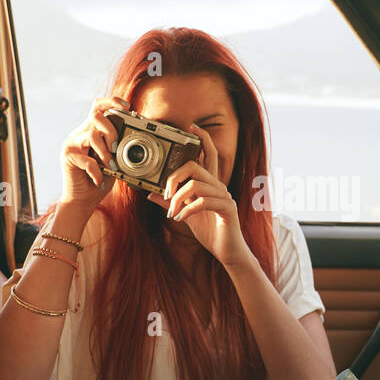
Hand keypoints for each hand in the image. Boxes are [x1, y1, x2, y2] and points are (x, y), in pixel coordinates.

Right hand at [59, 96, 127, 207]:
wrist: (82, 200)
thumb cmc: (100, 179)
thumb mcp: (114, 160)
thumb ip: (119, 148)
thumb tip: (135, 138)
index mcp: (90, 131)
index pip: (98, 107)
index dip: (111, 101)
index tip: (127, 106)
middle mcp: (79, 134)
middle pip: (96, 116)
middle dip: (112, 131)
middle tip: (116, 149)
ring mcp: (71, 144)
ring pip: (92, 135)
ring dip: (105, 153)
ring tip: (110, 166)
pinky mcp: (67, 157)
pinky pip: (86, 159)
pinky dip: (96, 171)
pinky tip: (98, 179)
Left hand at [147, 124, 252, 267]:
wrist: (228, 252)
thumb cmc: (210, 232)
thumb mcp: (186, 215)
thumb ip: (170, 203)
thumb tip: (151, 193)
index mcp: (210, 185)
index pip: (209, 155)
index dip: (203, 139)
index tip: (191, 127)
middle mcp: (219, 187)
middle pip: (195, 167)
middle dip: (175, 178)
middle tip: (166, 193)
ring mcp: (224, 197)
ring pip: (196, 185)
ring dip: (178, 199)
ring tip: (172, 213)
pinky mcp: (227, 209)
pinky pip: (203, 202)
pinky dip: (187, 210)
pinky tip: (180, 219)